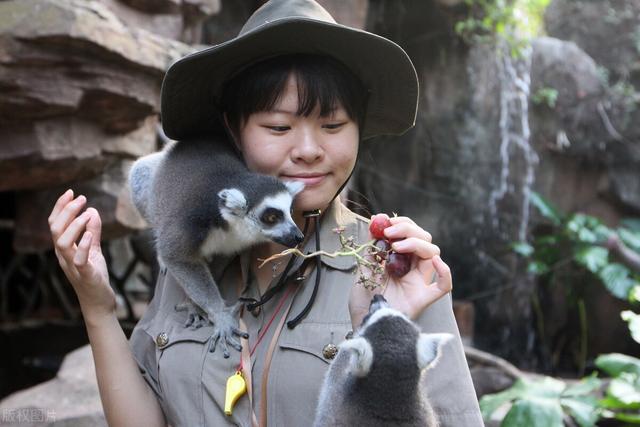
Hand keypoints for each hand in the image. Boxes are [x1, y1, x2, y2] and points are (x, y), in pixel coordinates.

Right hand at [49, 189, 114, 320]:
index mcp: (64, 249)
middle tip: (82, 198)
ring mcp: (72, 266)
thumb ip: (93, 232)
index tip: (71, 192)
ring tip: (87, 214)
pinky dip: (83, 245)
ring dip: (74, 226)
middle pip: (55, 230)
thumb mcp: (94, 250)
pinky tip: (90, 234)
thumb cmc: (94, 276)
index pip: (55, 224)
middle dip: (67, 211)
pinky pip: (79, 260)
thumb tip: (92, 211)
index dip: (61, 207)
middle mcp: (64, 256)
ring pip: (62, 243)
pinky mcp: (85, 275)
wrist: (99, 302)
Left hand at [348, 214, 451, 328]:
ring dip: (417, 243)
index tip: (386, 221)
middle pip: (424, 239)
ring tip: (396, 247)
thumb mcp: (363, 267)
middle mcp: (413, 268)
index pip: (411, 234)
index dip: (402, 224)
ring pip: (433, 253)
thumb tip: (375, 221)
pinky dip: (445, 272)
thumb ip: (371, 246)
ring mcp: (420, 282)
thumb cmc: (363, 299)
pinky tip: (435, 262)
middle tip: (389, 232)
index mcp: (400, 259)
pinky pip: (443, 286)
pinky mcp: (423, 298)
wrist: (362, 323)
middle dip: (408, 229)